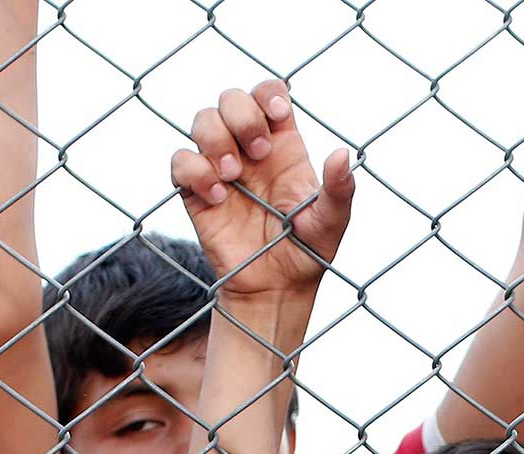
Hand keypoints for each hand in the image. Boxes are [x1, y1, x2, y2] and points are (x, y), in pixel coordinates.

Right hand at [171, 81, 354, 302]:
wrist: (274, 289)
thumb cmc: (306, 254)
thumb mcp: (330, 223)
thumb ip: (339, 191)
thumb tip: (342, 155)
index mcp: (283, 146)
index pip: (269, 95)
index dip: (268, 94)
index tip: (277, 116)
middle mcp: (249, 149)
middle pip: (231, 98)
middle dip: (241, 115)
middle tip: (258, 153)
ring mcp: (220, 167)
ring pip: (203, 120)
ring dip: (216, 140)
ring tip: (233, 176)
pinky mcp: (195, 191)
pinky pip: (181, 161)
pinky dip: (195, 172)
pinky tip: (217, 198)